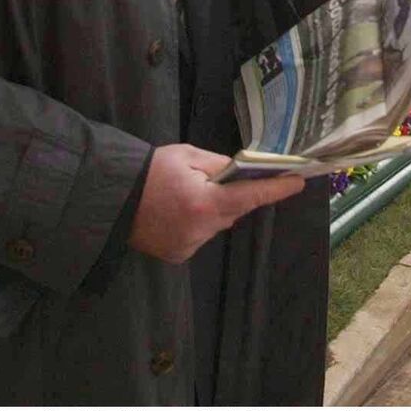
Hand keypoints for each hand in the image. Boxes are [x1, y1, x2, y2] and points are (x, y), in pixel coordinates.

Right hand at [128, 144, 304, 263]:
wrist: (112, 199)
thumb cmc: (150, 171)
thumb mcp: (186, 155)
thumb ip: (218, 164)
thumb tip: (241, 172)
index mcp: (206, 201)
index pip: (251, 195)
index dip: (277, 189)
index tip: (298, 182)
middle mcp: (203, 229)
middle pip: (233, 211)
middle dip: (232, 196)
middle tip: (215, 180)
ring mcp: (191, 246)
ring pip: (216, 225)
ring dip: (212, 210)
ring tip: (186, 196)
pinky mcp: (179, 255)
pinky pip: (200, 236)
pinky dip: (196, 224)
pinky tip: (176, 213)